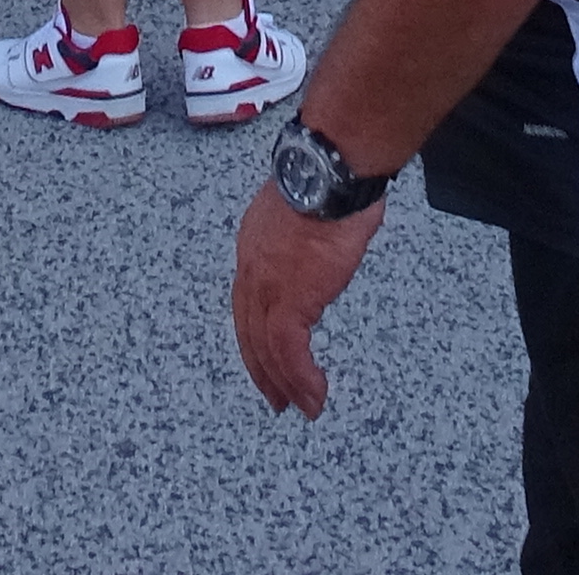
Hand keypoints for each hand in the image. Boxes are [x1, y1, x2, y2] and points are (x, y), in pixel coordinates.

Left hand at [233, 180, 385, 413]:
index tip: (268, 357)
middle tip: (279, 399)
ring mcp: (267, 285)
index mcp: (254, 245)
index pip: (247, 303)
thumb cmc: (330, 177)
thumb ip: (307, 234)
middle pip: (249, 331)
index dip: (256, 335)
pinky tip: (314, 394)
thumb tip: (328, 240)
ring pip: (267, 347)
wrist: (331, 173)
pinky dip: (301, 378)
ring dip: (286, 383)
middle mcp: (251, 267)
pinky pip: (288, 351)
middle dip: (264, 369)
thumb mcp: (308, 207)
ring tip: (305, 406)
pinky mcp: (289, 300)